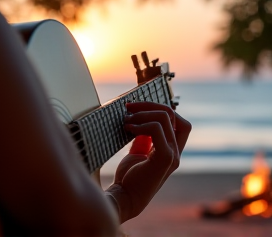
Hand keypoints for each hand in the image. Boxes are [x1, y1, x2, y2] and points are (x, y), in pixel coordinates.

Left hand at [105, 102, 190, 222]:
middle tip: (129, 107)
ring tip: (126, 121)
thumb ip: (144, 136)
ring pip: (164, 118)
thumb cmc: (130, 176)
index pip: (178, 121)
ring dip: (142, 114)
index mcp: (171, 148)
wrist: (125, 198)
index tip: (139, 107)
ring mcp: (173, 155)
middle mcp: (176, 150)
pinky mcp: (165, 159)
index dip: (161, 108)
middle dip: (150, 105)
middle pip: (172, 114)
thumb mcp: (138, 151)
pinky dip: (141, 124)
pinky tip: (129, 129)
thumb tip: (140, 116)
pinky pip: (157, 129)